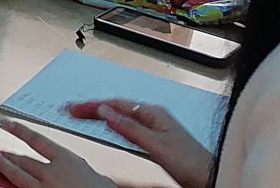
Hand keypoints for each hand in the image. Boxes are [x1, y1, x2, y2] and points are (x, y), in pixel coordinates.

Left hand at [0, 123, 115, 187]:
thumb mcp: (98, 176)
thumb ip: (83, 170)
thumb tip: (83, 171)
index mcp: (67, 160)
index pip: (37, 140)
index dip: (20, 131)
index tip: (8, 124)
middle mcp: (51, 173)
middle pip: (24, 159)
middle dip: (8, 153)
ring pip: (17, 175)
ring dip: (3, 166)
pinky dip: (12, 185)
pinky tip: (5, 183)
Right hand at [64, 101, 213, 187]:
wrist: (208, 175)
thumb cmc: (189, 161)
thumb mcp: (155, 145)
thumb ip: (130, 128)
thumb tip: (106, 112)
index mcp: (152, 112)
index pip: (114, 104)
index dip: (91, 106)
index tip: (72, 108)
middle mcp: (153, 116)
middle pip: (117, 107)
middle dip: (93, 107)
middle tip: (71, 110)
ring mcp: (154, 126)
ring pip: (121, 115)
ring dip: (101, 115)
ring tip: (83, 115)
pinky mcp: (155, 138)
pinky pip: (128, 126)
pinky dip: (113, 125)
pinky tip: (108, 128)